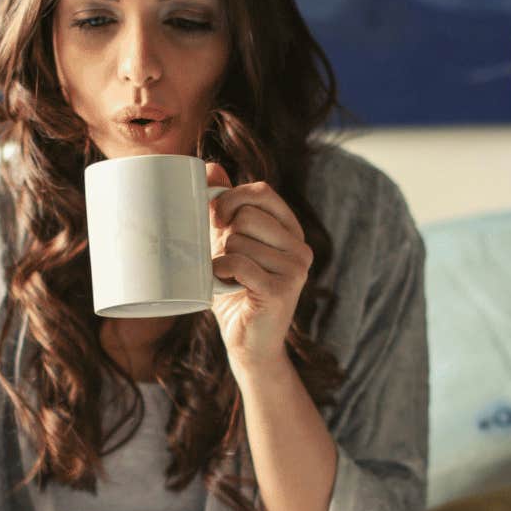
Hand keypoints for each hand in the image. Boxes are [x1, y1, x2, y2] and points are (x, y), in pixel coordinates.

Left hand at [206, 161, 312, 372]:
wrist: (248, 343)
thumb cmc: (236, 292)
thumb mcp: (228, 244)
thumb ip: (224, 209)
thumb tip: (209, 167)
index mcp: (291, 230)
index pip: (262, 192)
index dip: (232, 197)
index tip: (215, 217)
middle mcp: (300, 247)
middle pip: (248, 215)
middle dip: (223, 234)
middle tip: (221, 256)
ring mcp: (296, 269)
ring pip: (240, 240)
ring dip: (221, 258)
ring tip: (226, 277)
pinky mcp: (283, 290)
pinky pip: (239, 264)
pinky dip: (221, 271)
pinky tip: (223, 283)